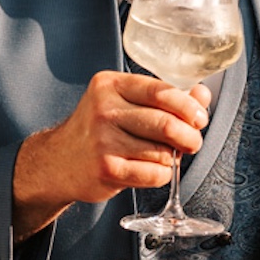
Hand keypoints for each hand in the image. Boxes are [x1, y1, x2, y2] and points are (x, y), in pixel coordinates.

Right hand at [12, 71, 209, 239]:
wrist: (58, 162)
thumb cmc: (98, 130)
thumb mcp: (124, 103)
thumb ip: (164, 98)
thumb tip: (202, 95)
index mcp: (110, 85)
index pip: (161, 91)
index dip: (188, 107)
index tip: (200, 118)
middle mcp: (104, 109)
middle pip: (165, 123)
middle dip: (189, 136)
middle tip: (192, 142)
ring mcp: (103, 140)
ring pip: (162, 152)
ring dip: (173, 158)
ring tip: (166, 156)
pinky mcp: (106, 169)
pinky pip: (153, 174)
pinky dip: (162, 175)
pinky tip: (151, 170)